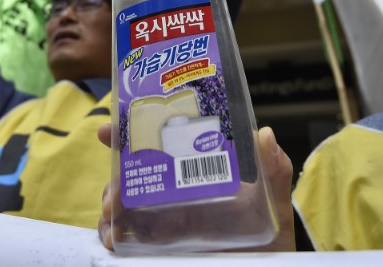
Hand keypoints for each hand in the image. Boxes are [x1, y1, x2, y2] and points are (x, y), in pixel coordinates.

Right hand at [96, 123, 294, 251]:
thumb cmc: (270, 238)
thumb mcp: (273, 203)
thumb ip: (274, 171)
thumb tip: (265, 134)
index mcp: (194, 178)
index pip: (157, 151)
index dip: (128, 137)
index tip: (109, 130)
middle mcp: (173, 199)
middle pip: (131, 180)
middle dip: (113, 179)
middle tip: (115, 192)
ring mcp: (163, 227)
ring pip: (122, 210)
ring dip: (110, 208)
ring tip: (113, 212)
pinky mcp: (158, 253)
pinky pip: (127, 242)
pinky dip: (114, 237)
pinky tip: (115, 239)